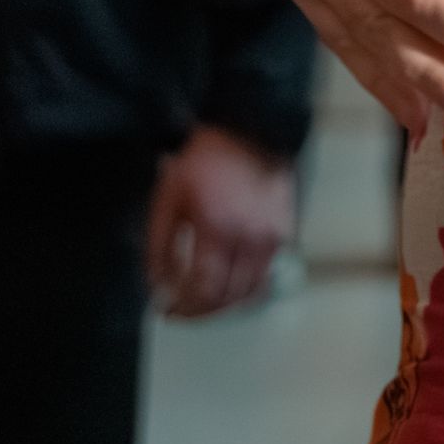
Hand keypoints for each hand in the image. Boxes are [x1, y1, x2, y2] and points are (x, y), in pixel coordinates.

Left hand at [146, 125, 298, 318]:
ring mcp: (272, 237)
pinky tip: (228, 286)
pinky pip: (264, 275)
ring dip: (223, 305)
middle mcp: (250, 238)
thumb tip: (158, 286)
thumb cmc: (204, 162)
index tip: (167, 310)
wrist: (249, 132)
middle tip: (181, 311)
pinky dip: (245, 289)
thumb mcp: (169, 199)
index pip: (204, 288)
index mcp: (218, 228)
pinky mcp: (284, 233)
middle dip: (200, 311)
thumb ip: (159, 247)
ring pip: (249, 292)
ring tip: (202, 303)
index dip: (184, 307)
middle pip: (227, 296)